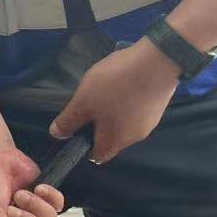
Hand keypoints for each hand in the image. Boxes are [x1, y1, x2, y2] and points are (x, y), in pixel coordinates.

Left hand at [50, 39, 179, 162]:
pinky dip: (126, 102)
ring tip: (106, 90)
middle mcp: (136, 137)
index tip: (75, 127)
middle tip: (89, 103)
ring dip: (112, 112)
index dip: (83, 145)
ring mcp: (151, 121)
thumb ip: (69, 121)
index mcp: (116, 140)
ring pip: (124, 123)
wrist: (158, 60)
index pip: (98, 155)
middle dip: (97, 125)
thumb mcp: (82, 102)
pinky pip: (136, 110)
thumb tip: (57, 135)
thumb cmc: (115, 85)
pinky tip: (123, 84)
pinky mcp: (158, 105)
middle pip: (111, 138)